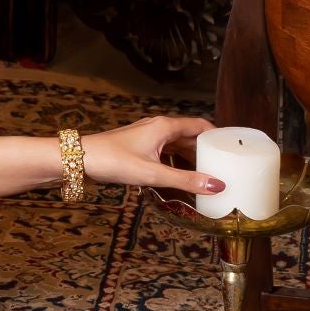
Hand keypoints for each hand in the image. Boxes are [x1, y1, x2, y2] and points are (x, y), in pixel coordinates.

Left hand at [80, 115, 222, 195]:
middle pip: (189, 136)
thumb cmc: (112, 161)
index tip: (231, 148)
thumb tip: (216, 185)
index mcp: (164, 126)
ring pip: (175, 145)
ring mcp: (146, 136)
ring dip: (188, 158)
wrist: (78, 159)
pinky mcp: (137, 147)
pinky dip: (173, 163)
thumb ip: (185, 180)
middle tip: (221, 167)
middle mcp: (157, 127)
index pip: (200, 125)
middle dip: (204, 151)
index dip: (216, 135)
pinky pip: (163, 152)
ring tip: (203, 175)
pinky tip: (177, 177)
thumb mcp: (153, 173)